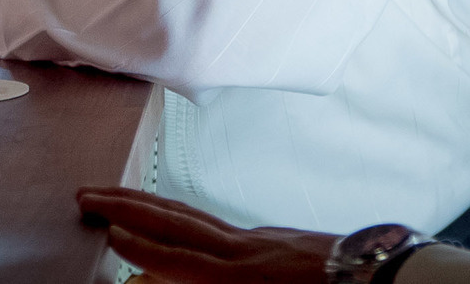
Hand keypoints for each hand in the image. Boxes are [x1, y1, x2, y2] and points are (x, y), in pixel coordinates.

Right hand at [73, 189, 329, 283]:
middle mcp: (244, 250)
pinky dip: (187, 219)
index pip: (176, 257)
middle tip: (88, 194)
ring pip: (195, 215)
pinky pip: (218, 226)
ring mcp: (260, 238)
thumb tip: (159, 279)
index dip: (138, 246)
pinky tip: (179, 223)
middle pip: (176, 221)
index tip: (106, 230)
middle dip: (127, 205)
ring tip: (119, 197)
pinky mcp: (274, 237)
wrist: (381, 279)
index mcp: (240, 276)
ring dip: (151, 204)